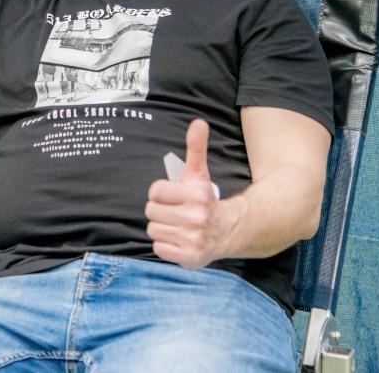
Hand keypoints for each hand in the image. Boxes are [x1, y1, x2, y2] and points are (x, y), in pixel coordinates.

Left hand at [145, 119, 228, 268]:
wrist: (227, 232)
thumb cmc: (204, 200)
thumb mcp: (199, 174)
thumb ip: (195, 147)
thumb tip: (198, 122)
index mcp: (196, 195)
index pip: (155, 191)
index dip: (159, 193)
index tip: (171, 196)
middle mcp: (196, 217)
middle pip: (151, 211)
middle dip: (159, 210)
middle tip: (173, 212)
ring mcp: (193, 238)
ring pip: (153, 229)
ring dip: (161, 227)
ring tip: (176, 225)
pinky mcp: (189, 257)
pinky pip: (159, 247)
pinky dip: (165, 245)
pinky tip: (178, 239)